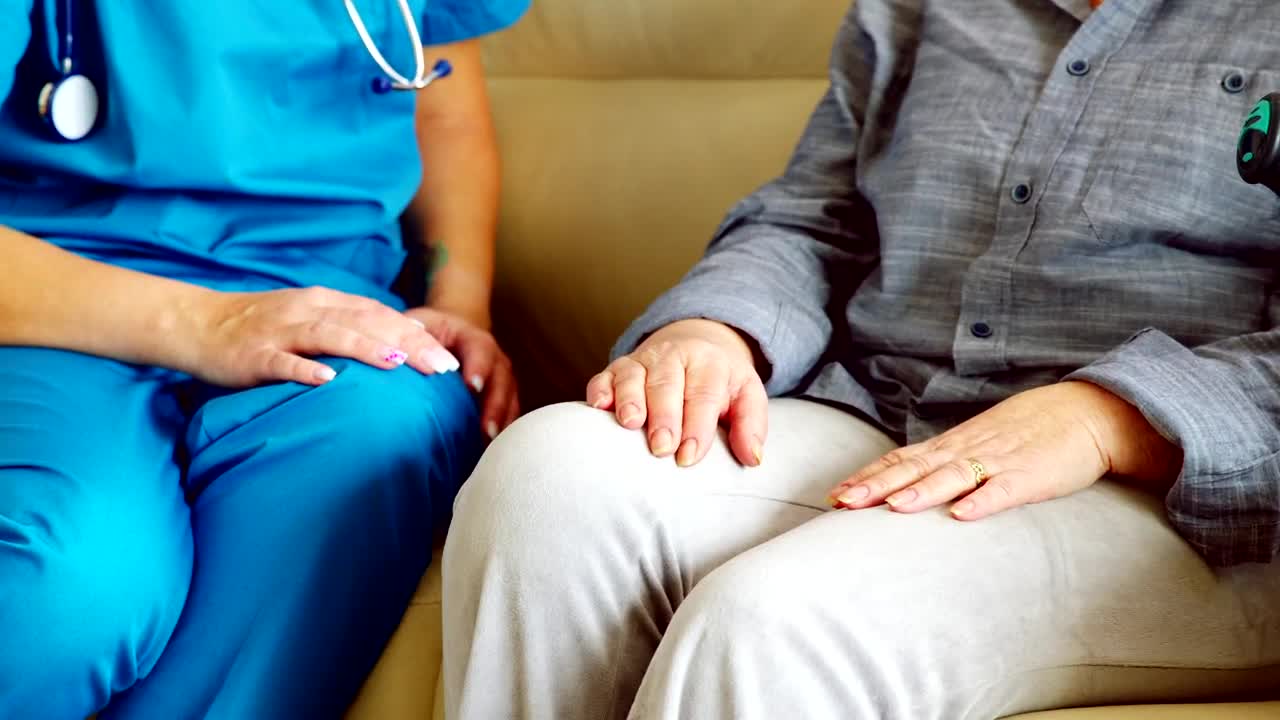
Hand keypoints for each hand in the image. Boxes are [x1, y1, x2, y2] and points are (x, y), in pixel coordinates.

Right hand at [191, 286, 458, 387]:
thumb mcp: (309, 319)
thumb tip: (399, 345)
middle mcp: (308, 311)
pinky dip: (304, 370)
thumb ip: (348, 327)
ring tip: (397, 364)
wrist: (197, 323)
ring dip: (365, 349)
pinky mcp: (253, 355)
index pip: (380, 315)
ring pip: (329, 336)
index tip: (449, 358)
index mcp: (324, 302)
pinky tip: (326, 381)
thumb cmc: (261, 327)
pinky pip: (281, 362)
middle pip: (365, 324)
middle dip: (407, 344)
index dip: (416, 335)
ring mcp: (280, 331)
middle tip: (442, 368)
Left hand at [404, 306, 517, 439]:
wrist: (446, 336)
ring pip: (510, 398)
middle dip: (496, 404)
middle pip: (502, 378)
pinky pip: (507, 413)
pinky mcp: (500, 396)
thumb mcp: (415, 327)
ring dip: (503, 422)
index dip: (479, 367)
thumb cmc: (426, 333)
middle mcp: (492, 357)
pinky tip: (493, 451)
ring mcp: (500, 378)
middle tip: (486, 430)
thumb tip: (398, 357)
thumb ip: (410, 338)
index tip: (473, 387)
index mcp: (470, 336)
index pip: (481, 349)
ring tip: (491, 446)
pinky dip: (502, 431)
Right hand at [586, 319, 766, 467]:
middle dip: (663, 417)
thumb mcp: (747, 396)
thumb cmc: (722, 383)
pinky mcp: (618, 368)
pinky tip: (599, 408)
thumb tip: (752, 458)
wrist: (697, 346)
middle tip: (661, 448)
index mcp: (710, 363)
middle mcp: (675, 356)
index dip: (697, 426)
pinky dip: (600, 390)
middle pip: (667, 384)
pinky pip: (604, 376)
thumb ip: (751, 425)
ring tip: (629, 424)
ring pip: (633, 376)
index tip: (689, 457)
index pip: (704, 394)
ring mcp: (644, 360)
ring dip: (629, 399)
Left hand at [828, 381, 1182, 518]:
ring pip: (952, 476)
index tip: (835, 494)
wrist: (1087, 414)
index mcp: (953, 445)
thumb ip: (946, 461)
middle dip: (876, 486)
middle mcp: (967, 450)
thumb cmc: (1028, 431)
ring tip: (891, 506)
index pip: (902, 460)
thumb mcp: (979, 442)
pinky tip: (962, 514)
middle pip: (915, 468)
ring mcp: (998, 461)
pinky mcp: (1030, 476)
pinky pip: (1003, 489)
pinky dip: (982, 501)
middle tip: (842, 502)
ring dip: (921, 491)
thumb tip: (907, 481)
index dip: (868, 476)